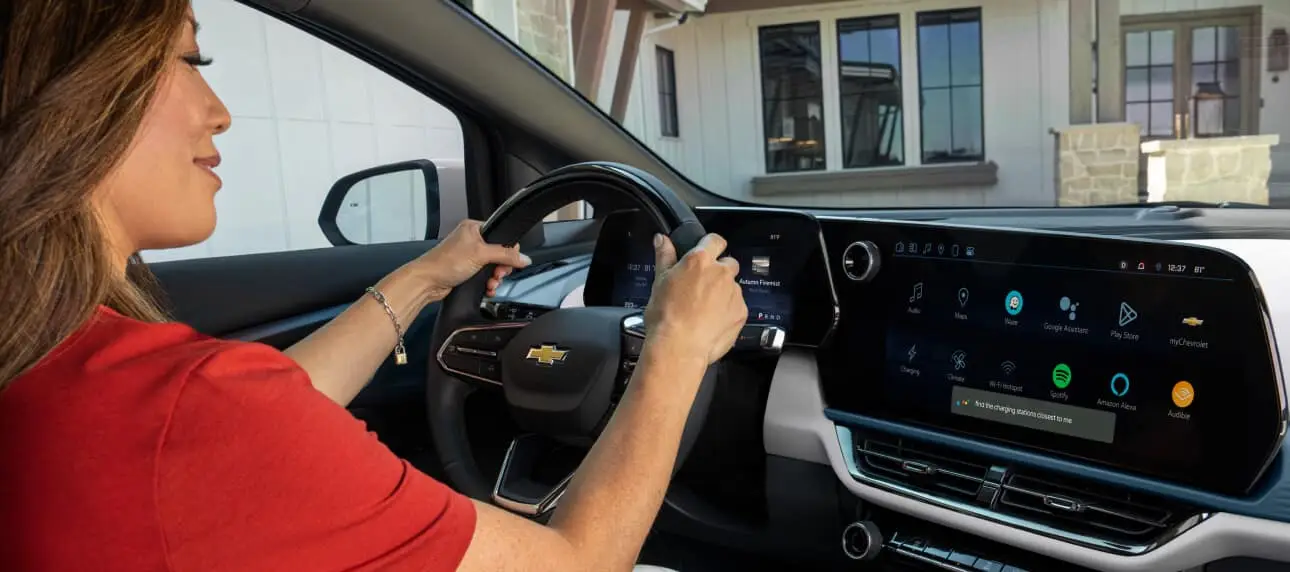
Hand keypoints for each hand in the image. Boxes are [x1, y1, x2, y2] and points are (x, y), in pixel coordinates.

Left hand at [413, 220, 530, 299]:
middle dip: (501, 267)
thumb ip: (505, 255)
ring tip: (491, 283)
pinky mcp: (467, 270)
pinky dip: (488, 283)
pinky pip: (485, 276)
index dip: (509, 250)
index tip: (509, 262)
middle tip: (498, 274)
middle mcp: (472, 240)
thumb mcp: (481, 254)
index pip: (502, 235)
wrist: (428, 281)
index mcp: (474, 228)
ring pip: (493, 266)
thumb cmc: (445, 262)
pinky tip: (487, 288)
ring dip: (495, 278)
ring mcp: (469, 256)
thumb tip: (524, 258)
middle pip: (500, 253)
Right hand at [643, 233, 747, 365]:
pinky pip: (737, 306)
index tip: (706, 253)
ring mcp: (734, 292)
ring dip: (723, 293)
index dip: (711, 245)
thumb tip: (662, 239)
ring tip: (705, 309)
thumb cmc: (665, 315)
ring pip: (733, 286)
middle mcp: (721, 273)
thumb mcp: (659, 282)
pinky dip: (728, 311)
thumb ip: (664, 256)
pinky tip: (712, 321)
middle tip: (702, 287)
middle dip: (719, 271)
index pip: (715, 240)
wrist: (679, 347)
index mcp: (700, 260)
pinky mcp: (741, 312)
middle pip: (728, 263)